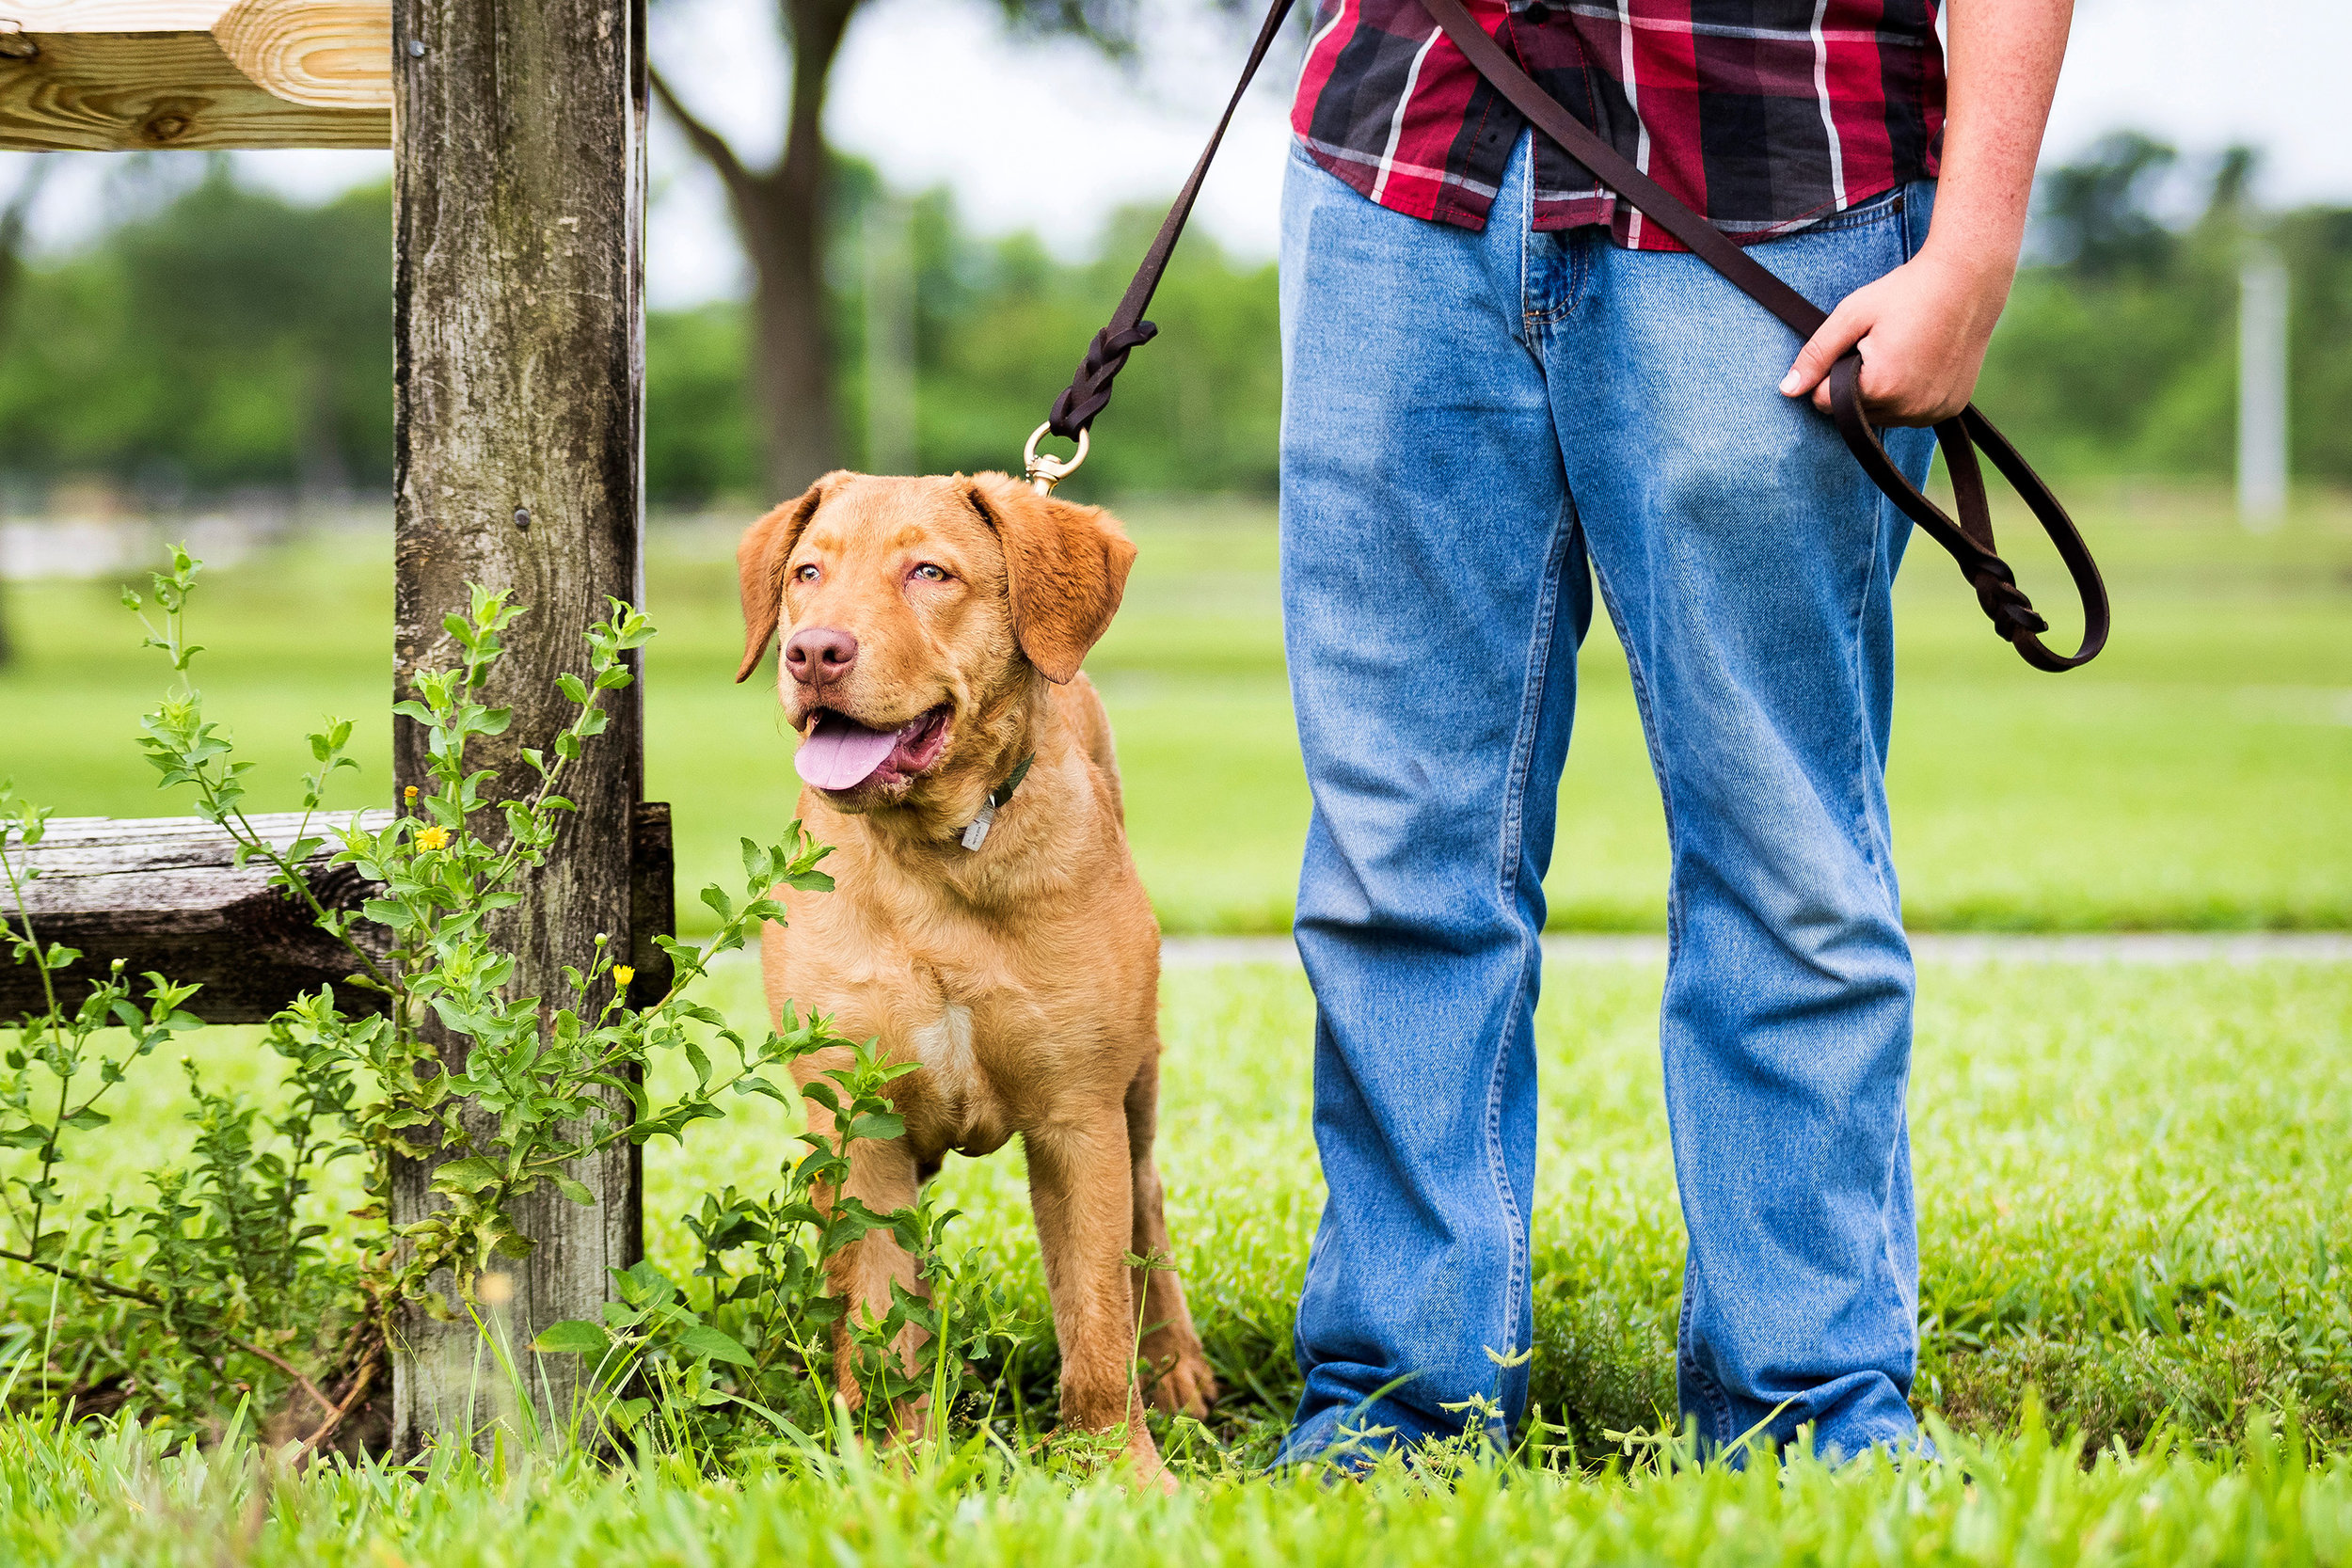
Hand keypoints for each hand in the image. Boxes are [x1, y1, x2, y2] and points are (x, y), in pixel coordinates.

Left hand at [1776, 244, 2015, 426]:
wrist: (1969, 280)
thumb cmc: (1907, 292)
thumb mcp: (1852, 315)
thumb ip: (1815, 355)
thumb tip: (1786, 390)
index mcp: (1881, 388)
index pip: (1824, 403)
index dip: (1829, 372)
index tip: (1853, 344)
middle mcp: (1908, 409)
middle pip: (1853, 413)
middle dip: (1854, 384)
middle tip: (1879, 344)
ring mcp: (1932, 413)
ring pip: (1880, 416)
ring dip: (1880, 393)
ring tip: (1901, 351)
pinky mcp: (1949, 410)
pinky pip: (1911, 414)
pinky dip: (1907, 396)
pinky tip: (1919, 363)